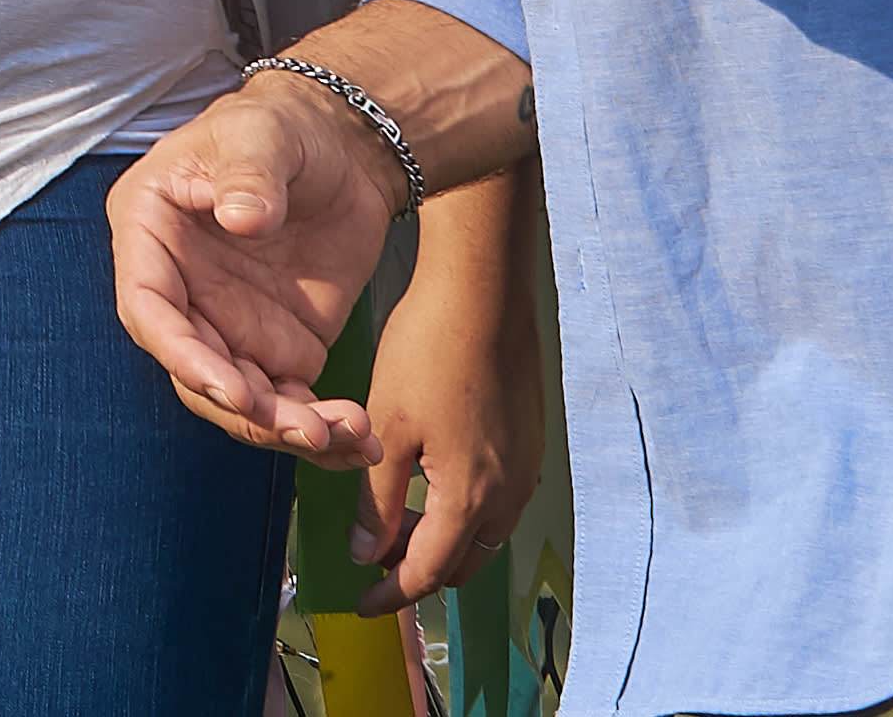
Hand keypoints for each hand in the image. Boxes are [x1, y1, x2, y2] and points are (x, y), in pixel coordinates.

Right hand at [105, 68, 394, 461]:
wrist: (341, 148)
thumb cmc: (280, 127)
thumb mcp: (261, 134)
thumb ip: (249, 172)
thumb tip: (244, 218)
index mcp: (151, 236)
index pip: (149, 309)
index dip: (183, 356)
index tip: (235, 390)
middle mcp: (182, 294)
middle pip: (197, 373)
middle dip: (249, 411)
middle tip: (307, 430)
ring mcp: (229, 327)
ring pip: (245, 403)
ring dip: (291, 432)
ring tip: (350, 436)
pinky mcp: (279, 350)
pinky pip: (292, 405)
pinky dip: (325, 432)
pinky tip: (363, 444)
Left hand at [345, 215, 525, 607]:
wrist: (484, 288)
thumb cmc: (430, 348)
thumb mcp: (388, 429)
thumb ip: (377, 500)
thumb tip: (366, 553)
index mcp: (470, 498)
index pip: (427, 573)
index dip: (390, 596)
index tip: (363, 604)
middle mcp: (508, 493)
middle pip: (461, 562)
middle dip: (416, 568)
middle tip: (374, 557)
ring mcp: (525, 467)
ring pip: (482, 533)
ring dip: (442, 538)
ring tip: (395, 518)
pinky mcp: (530, 440)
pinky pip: (498, 498)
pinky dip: (464, 508)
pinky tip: (432, 479)